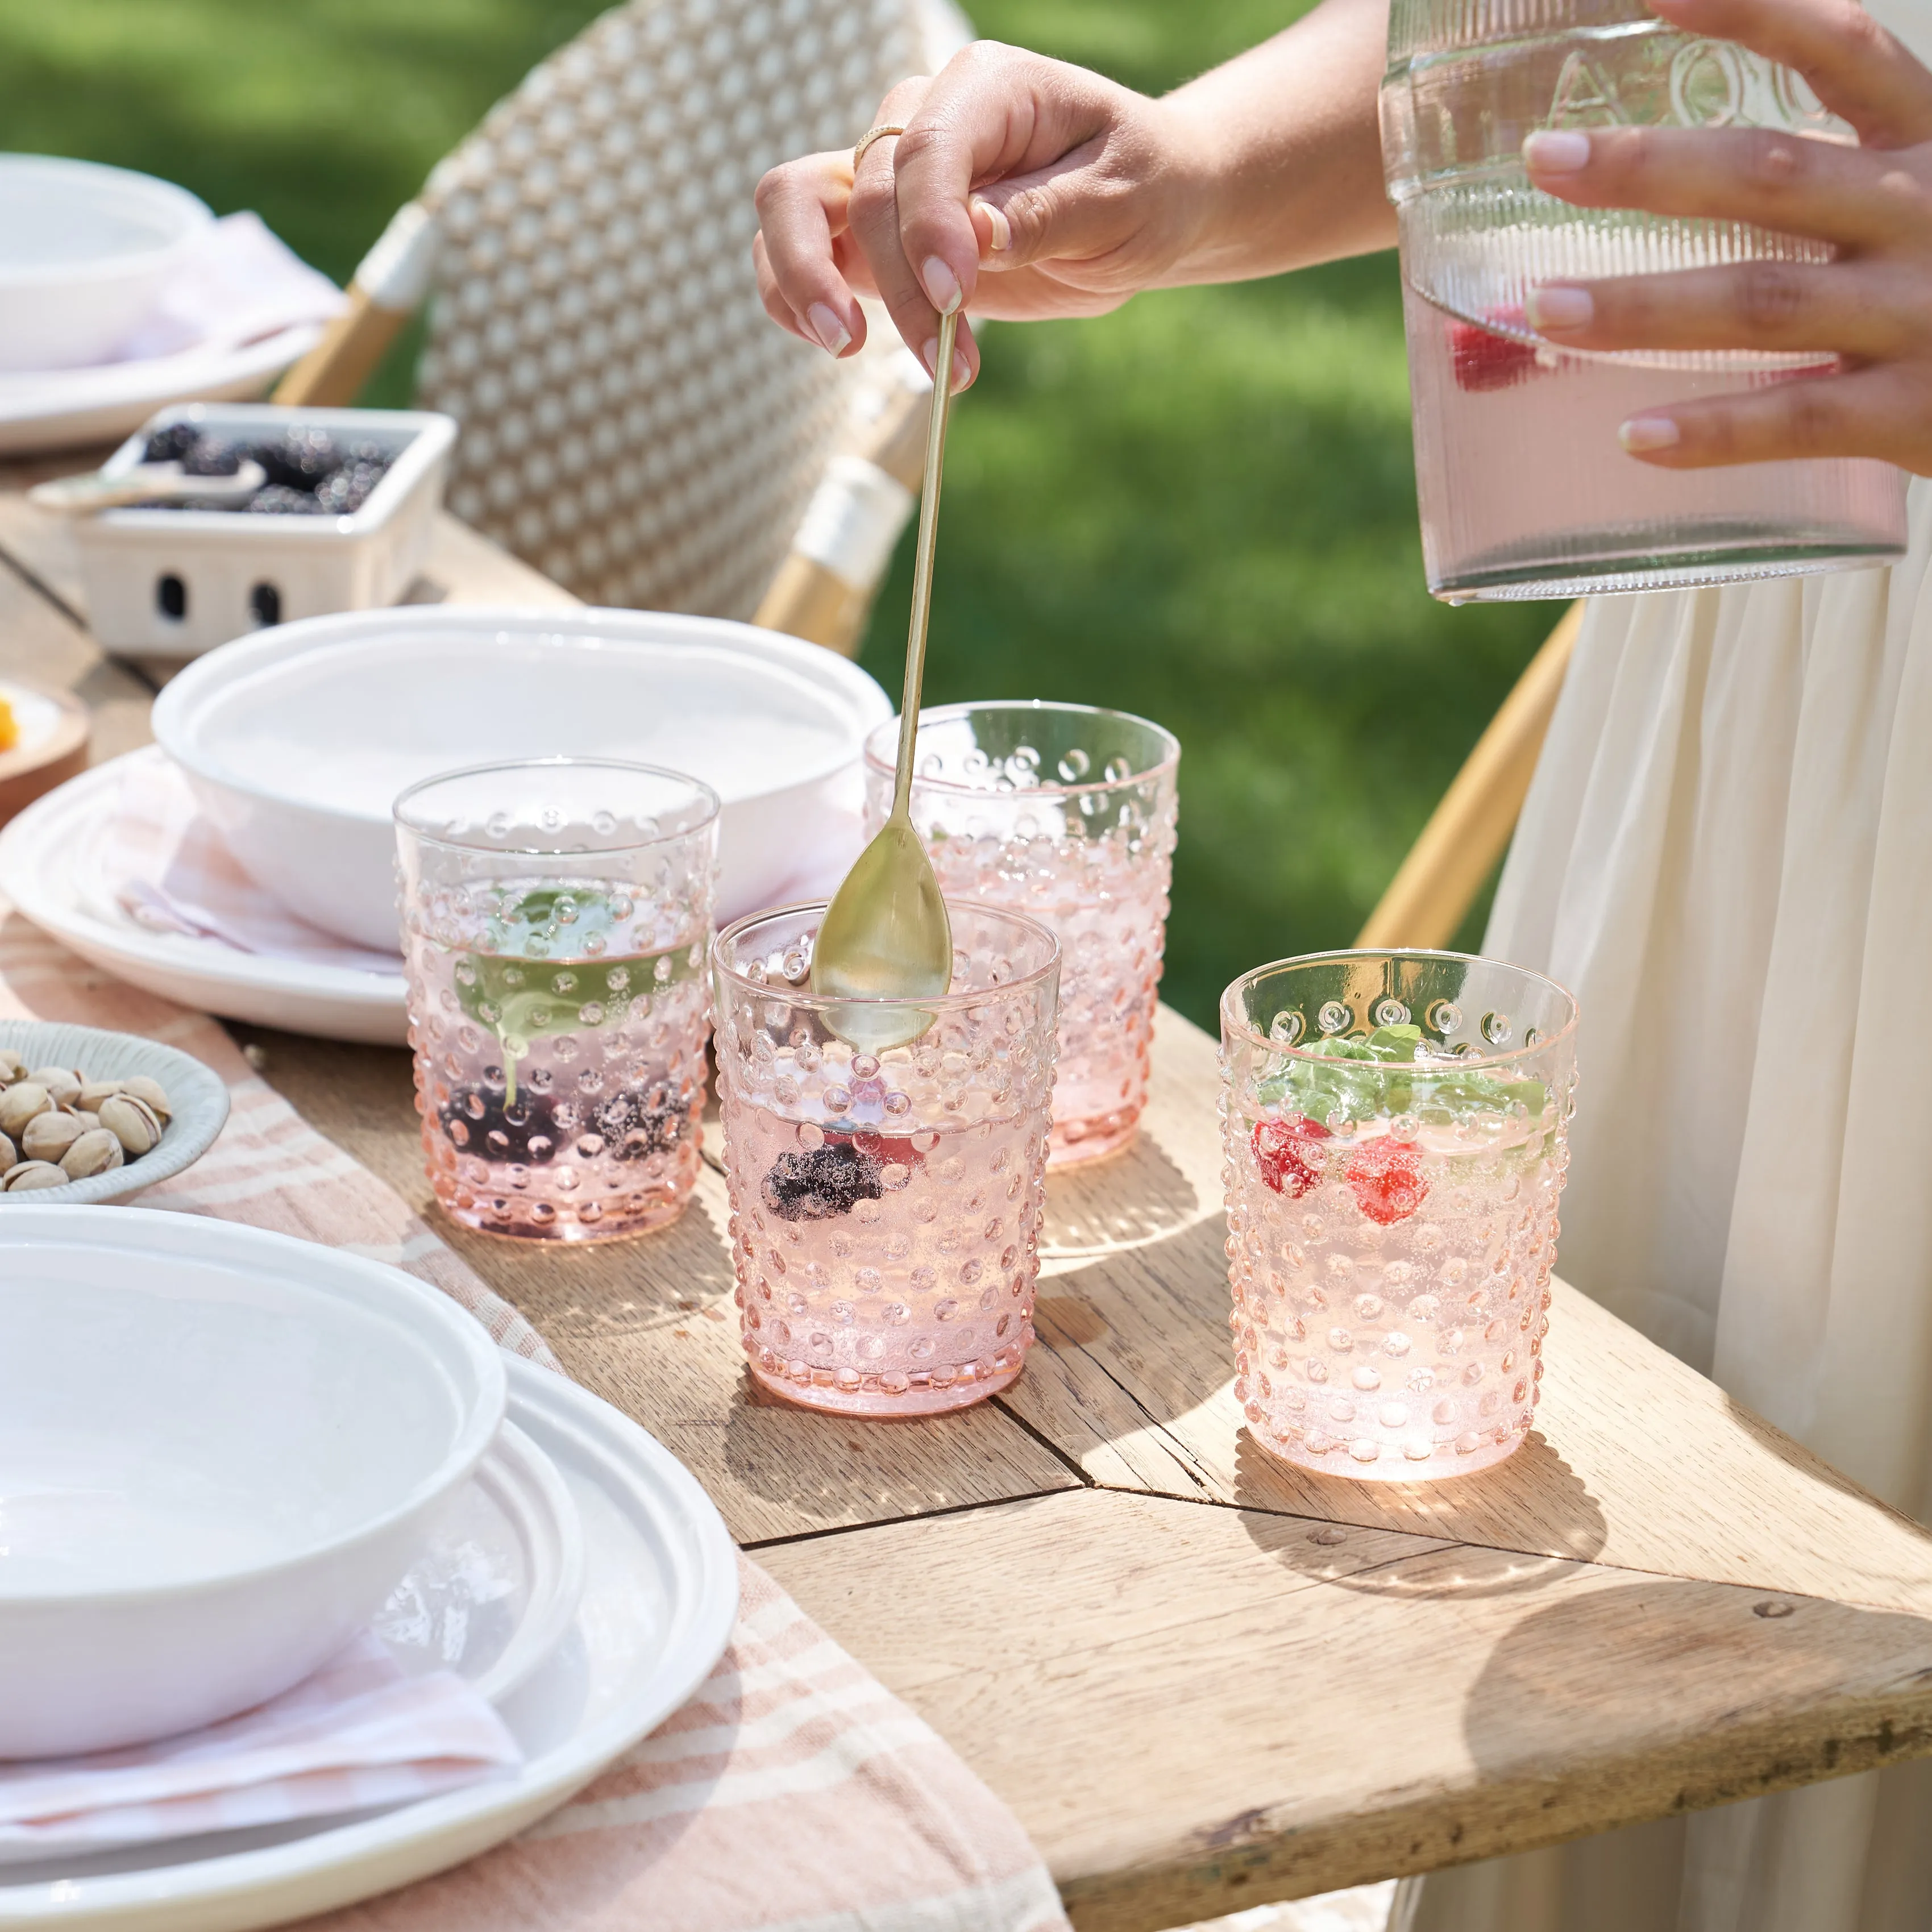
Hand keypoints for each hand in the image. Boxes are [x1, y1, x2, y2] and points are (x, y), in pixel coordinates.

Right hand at [752, 42, 1205, 387]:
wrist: (1141, 205)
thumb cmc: (1141, 187)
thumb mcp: (1119, 198)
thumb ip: (1045, 212)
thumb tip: (973, 236)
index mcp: (986, 87)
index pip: (925, 148)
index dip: (926, 226)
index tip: (957, 297)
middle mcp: (919, 117)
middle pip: (863, 191)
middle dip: (897, 285)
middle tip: (941, 358)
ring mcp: (886, 174)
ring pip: (795, 204)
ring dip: (808, 281)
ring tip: (847, 346)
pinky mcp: (873, 233)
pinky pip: (801, 250)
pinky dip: (794, 295)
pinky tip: (836, 342)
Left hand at [1520, 0, 1931, 472]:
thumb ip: (1842, 159)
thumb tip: (1704, 149)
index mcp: (1930, 145)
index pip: (1842, 50)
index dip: (1752, 13)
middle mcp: (1923, 213)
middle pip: (1771, 174)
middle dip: (1653, 166)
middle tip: (1545, 158)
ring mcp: (1918, 315)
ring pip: (1763, 301)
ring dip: (1646, 305)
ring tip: (1542, 305)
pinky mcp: (1913, 411)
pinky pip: (1798, 418)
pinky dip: (1714, 429)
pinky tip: (1633, 436)